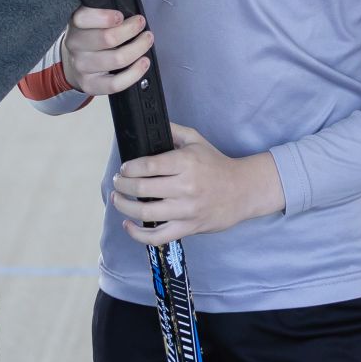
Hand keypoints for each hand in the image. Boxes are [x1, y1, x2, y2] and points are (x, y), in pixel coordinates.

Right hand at [61, 0, 150, 94]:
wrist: (75, 62)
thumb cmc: (93, 29)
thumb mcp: (102, 6)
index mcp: (75, 20)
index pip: (82, 17)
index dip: (103, 16)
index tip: (121, 14)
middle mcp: (75, 43)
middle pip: (106, 39)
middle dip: (131, 30)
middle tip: (143, 24)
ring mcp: (81, 65)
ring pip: (114, 60)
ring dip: (137, 49)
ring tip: (148, 40)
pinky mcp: (89, 84)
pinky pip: (114, 85)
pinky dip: (133, 75)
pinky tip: (144, 63)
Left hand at [111, 124, 284, 245]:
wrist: (243, 190)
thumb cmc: (217, 165)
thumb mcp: (197, 141)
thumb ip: (173, 131)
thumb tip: (150, 125)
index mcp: (186, 163)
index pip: (148, 165)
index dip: (129, 168)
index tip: (124, 168)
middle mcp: (185, 187)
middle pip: (142, 188)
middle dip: (122, 184)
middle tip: (118, 181)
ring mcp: (186, 210)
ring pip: (145, 212)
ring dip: (124, 206)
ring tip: (118, 198)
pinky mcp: (188, 228)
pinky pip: (157, 237)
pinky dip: (138, 234)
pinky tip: (128, 224)